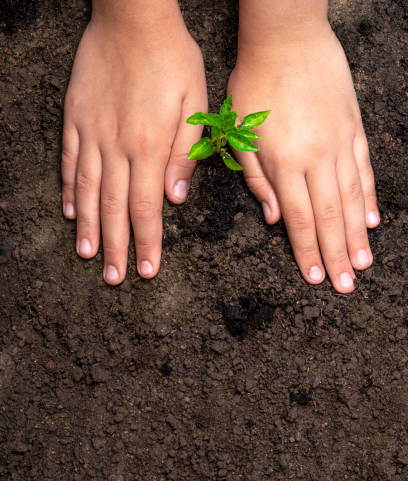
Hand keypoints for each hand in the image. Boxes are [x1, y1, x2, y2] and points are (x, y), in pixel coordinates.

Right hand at [62, 13, 206, 282]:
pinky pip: (71, 161)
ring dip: (89, 227)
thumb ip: (184, 157)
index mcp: (149, 148)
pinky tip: (71, 211)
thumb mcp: (194, 107)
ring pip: (89, 191)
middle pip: (116, 208)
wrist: (133, 18)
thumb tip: (175, 200)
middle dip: (116, 247)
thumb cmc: (172, 60)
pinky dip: (71, 189)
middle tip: (114, 278)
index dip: (147, 243)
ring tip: (89, 255)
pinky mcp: (76, 119)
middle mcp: (117, 148)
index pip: (147, 208)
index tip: (146, 270)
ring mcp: (92, 134)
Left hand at [228, 24, 379, 292]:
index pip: (299, 219)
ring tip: (363, 263)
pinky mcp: (354, 129)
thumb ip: (256, 180)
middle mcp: (317, 158)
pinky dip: (368, 199)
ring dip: (357, 236)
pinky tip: (372, 221)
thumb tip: (274, 218)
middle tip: (346, 285)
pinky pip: (364, 171)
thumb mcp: (240, 133)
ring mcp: (340, 144)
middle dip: (337, 255)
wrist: (288, 37)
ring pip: (352, 199)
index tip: (315, 278)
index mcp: (284, 163)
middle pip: (329, 217)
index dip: (307, 252)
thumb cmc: (254, 84)